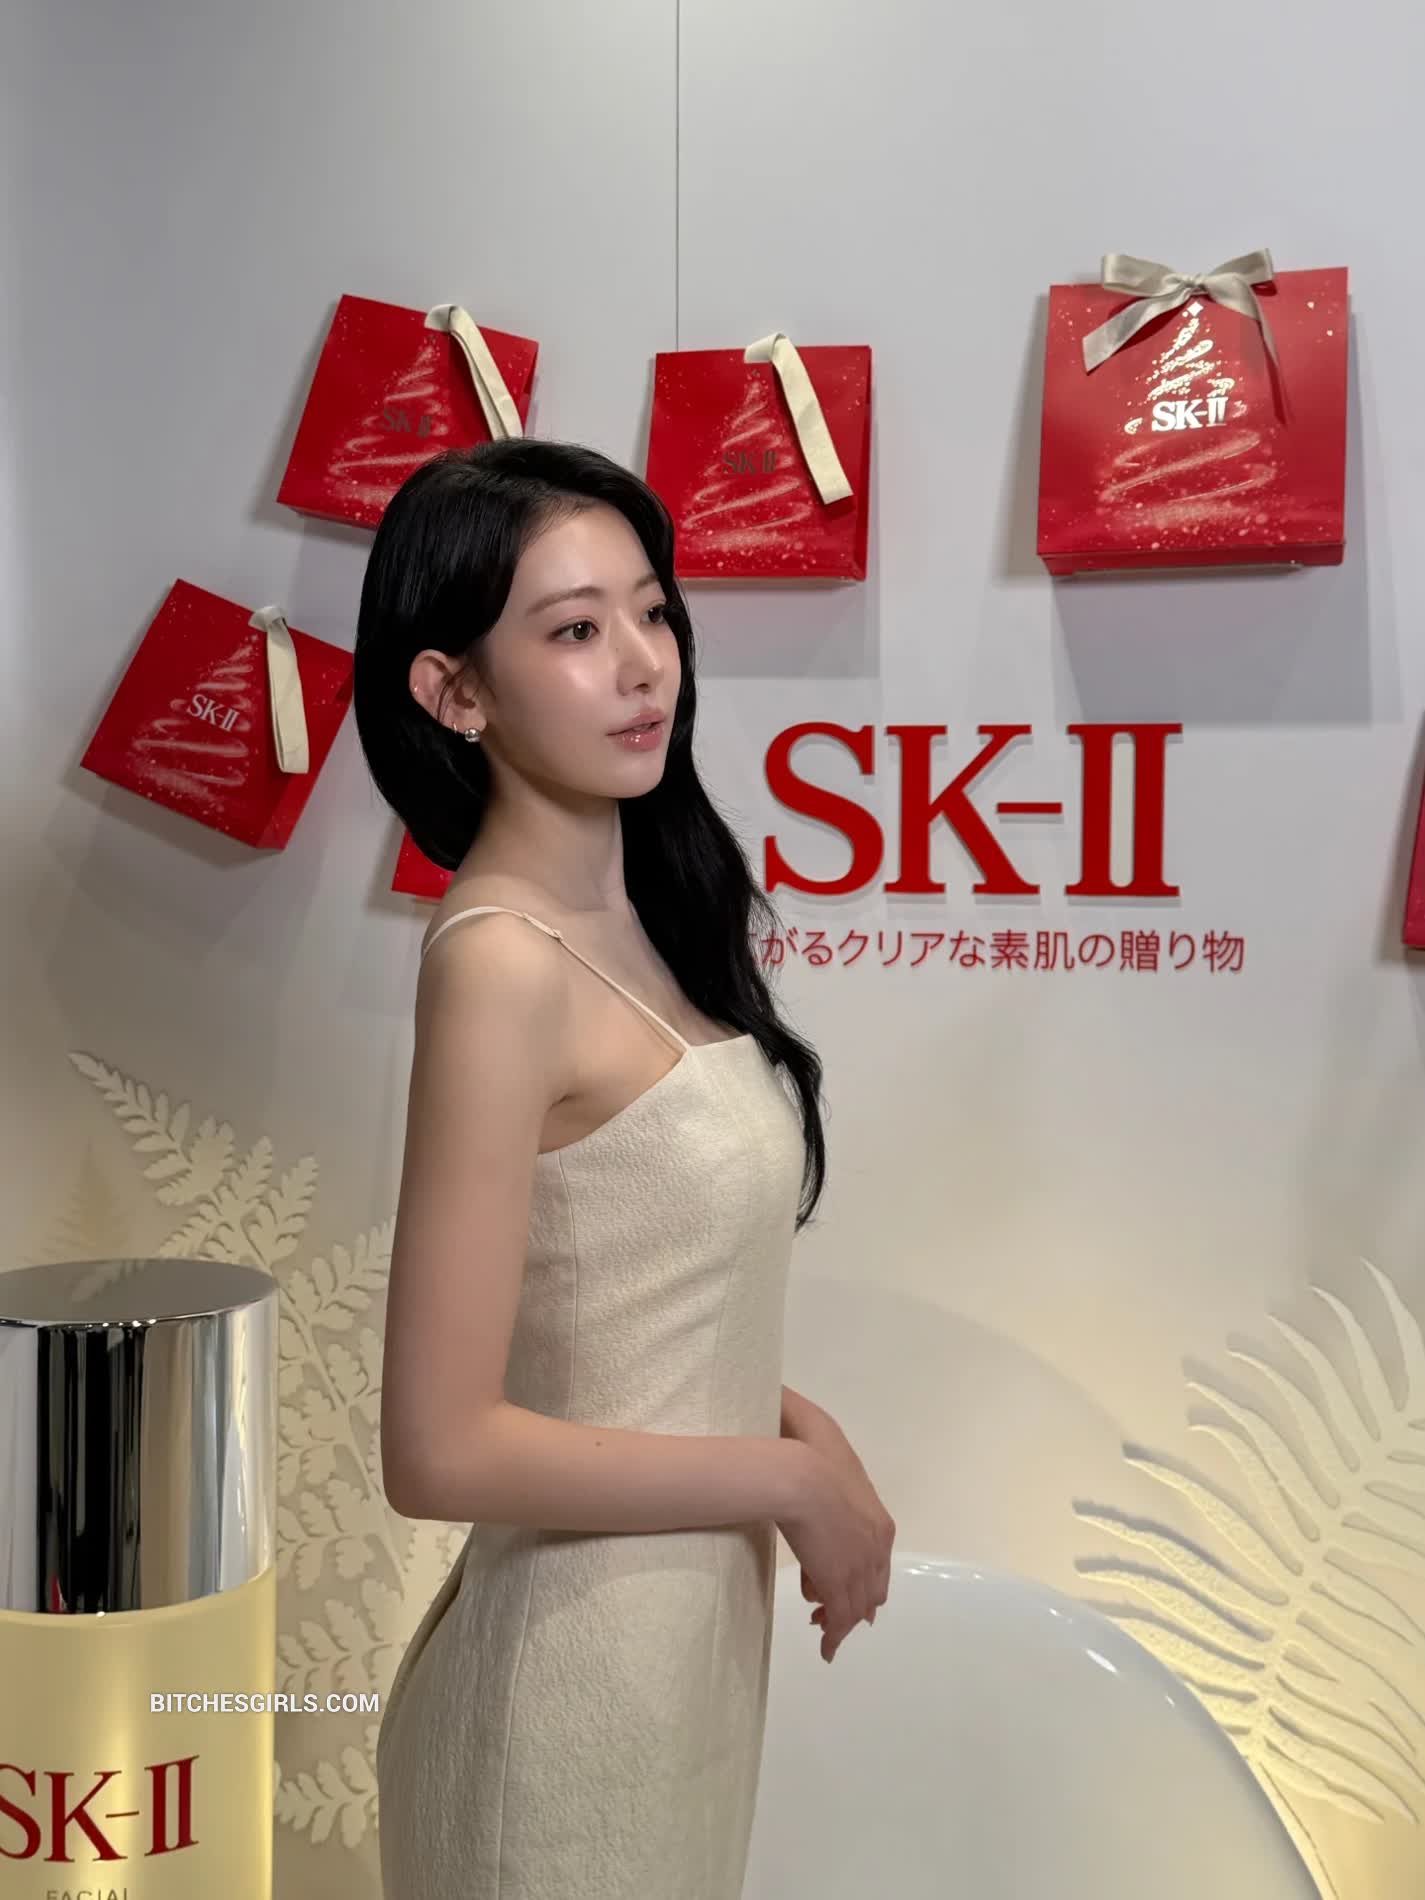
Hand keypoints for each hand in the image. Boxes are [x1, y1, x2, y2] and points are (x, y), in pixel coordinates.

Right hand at [776, 1437, 894, 1662]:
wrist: (803, 1477)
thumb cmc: (811, 1468)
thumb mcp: (832, 1490)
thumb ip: (833, 1510)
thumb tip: (820, 1531)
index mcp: (880, 1526)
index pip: (878, 1567)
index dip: (864, 1585)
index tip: (847, 1594)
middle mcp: (876, 1551)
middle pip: (872, 1591)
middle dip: (856, 1607)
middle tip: (835, 1617)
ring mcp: (858, 1568)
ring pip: (856, 1608)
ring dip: (841, 1623)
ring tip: (825, 1631)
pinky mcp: (837, 1583)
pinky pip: (840, 1620)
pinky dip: (834, 1637)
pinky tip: (826, 1648)